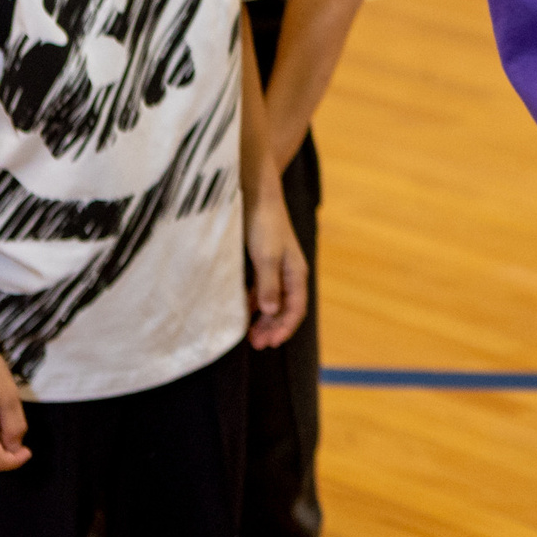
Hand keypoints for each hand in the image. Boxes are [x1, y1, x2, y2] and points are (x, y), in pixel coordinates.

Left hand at [246, 185, 309, 349]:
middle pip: (284, 308)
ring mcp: (273, 267)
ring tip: (248, 334)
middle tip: (256, 345)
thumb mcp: (266, 256)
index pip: (296, 309)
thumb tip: (271, 312)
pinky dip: (252, 304)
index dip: (284, 328)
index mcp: (295, 272)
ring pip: (271, 301)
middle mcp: (287, 272)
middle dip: (272, 328)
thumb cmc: (263, 223)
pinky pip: (258, 290)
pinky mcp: (259, 261)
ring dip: (262, 319)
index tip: (269, 343)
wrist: (255, 192)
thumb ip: (268, 285)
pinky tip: (240, 311)